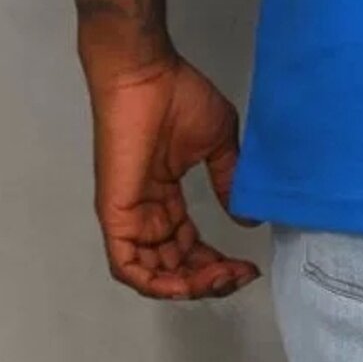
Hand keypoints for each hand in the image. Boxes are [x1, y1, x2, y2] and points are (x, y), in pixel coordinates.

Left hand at [86, 50, 261, 299]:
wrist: (146, 76)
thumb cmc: (178, 96)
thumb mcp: (216, 142)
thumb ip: (228, 180)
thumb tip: (247, 219)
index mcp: (165, 197)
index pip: (188, 246)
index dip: (216, 262)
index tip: (247, 264)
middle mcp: (146, 214)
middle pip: (173, 266)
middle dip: (208, 279)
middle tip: (238, 274)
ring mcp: (129, 217)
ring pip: (153, 274)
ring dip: (188, 285)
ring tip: (222, 277)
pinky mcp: (116, 216)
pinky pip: (129, 266)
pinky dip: (155, 283)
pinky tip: (186, 284)